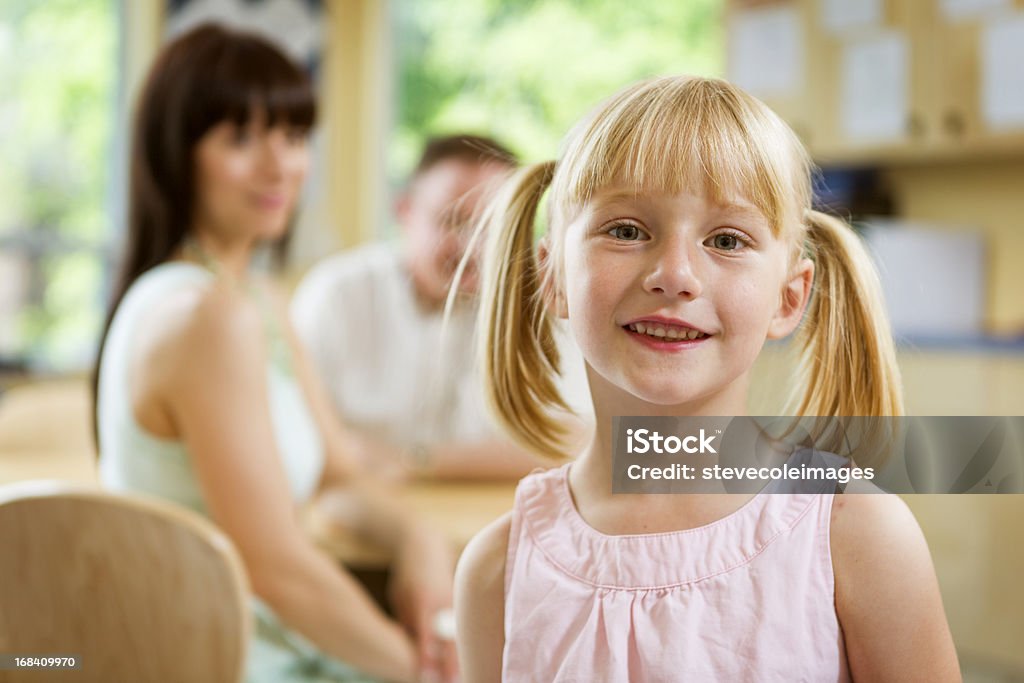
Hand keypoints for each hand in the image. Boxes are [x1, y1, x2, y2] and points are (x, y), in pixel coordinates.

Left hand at [390, 525, 459, 682]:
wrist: (426, 545)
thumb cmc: (407, 577)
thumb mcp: (400, 600)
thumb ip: (407, 624)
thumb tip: (408, 652)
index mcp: (423, 601)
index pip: (425, 634)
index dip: (426, 656)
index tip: (425, 675)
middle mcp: (443, 602)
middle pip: (450, 638)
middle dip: (452, 663)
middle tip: (453, 682)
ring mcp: (456, 601)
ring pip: (462, 634)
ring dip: (463, 656)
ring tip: (465, 677)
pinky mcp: (463, 601)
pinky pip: (464, 628)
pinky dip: (466, 644)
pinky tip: (469, 660)